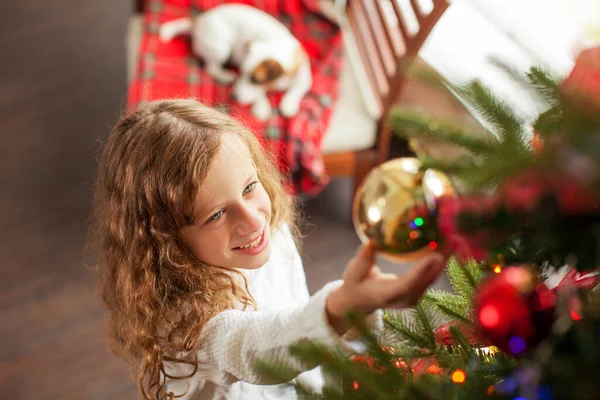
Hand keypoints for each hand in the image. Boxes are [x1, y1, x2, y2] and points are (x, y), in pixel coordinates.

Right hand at [326, 244, 445, 334]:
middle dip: (441, 260)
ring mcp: (413, 297)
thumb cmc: (355, 284)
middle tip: (451, 238)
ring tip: (452, 236)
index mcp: (385, 295)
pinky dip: (439, 260)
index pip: (407, 284)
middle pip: (426, 280)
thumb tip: (372, 242)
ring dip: (444, 258)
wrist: (359, 301)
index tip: (434, 255)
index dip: (421, 271)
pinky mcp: (418, 291)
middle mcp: (403, 299)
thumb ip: (363, 259)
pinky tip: (444, 243)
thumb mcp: (352, 272)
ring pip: (432, 277)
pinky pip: (432, 275)